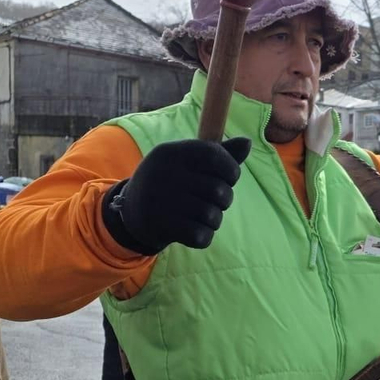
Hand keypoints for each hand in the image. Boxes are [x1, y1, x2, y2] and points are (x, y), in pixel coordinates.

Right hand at [102, 137, 250, 253]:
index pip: (214, 155)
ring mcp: (161, 201)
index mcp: (171, 152)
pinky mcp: (160, 226)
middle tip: (213, 201)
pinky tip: (194, 230)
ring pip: (212, 216)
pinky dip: (204, 236)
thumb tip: (247, 142)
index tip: (230, 178)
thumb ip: (219, 154)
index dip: (231, 170)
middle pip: (219, 190)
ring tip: (202, 216)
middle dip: (225, 200)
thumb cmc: (171, 183)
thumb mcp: (188, 162)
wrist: (131, 212)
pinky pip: (202, 236)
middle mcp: (164, 174)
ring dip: (214, 220)